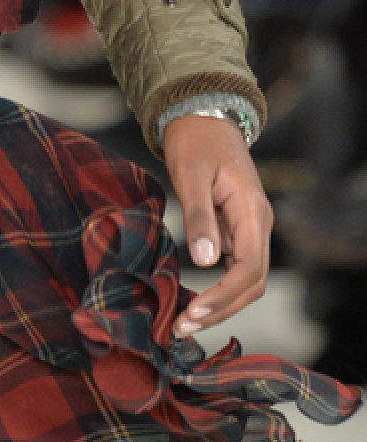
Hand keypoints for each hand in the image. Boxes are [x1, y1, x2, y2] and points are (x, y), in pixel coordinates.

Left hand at [162, 114, 271, 336]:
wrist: (201, 115)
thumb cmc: (194, 140)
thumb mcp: (190, 175)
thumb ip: (199, 217)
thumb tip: (206, 261)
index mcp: (253, 212)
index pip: (249, 270)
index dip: (223, 296)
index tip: (193, 312)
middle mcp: (258, 224)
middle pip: (251, 282)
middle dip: (221, 308)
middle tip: (183, 326)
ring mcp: (250, 227)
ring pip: (245, 278)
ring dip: (220, 303)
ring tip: (185, 320)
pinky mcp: (237, 227)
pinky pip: (235, 266)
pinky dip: (218, 287)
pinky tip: (193, 298)